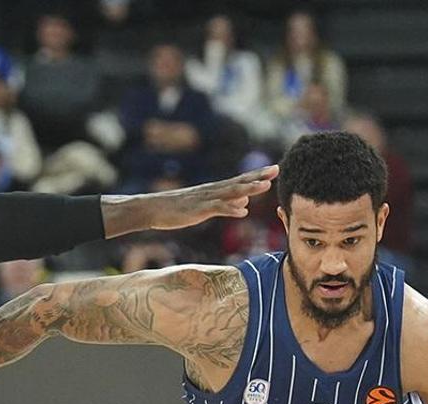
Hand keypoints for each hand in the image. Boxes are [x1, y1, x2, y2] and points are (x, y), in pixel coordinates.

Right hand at [103, 165, 278, 235]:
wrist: (152, 208)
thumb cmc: (177, 209)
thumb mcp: (205, 207)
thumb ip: (226, 204)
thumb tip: (245, 203)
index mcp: (215, 190)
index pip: (240, 180)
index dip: (257, 174)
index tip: (274, 169)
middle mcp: (212, 191)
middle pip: (239, 182)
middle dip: (257, 176)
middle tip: (275, 169)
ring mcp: (204, 199)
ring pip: (230, 192)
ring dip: (248, 189)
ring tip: (265, 186)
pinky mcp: (197, 210)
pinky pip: (216, 209)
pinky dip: (230, 209)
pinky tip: (242, 211)